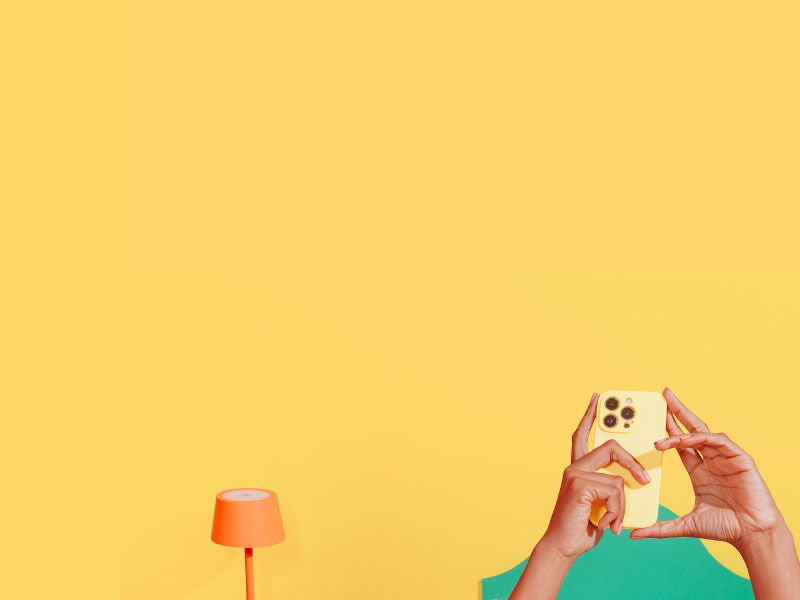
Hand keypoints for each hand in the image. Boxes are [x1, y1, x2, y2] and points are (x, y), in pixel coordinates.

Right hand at [541, 393, 650, 559]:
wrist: (563, 546)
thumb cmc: (583, 527)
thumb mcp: (603, 503)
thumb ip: (612, 487)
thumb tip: (633, 482)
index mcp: (579, 468)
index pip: (583, 434)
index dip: (590, 416)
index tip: (596, 398)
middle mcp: (574, 467)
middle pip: (610, 447)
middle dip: (632, 463)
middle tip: (645, 481)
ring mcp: (575, 474)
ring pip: (618, 477)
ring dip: (622, 505)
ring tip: (614, 522)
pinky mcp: (580, 485)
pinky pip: (615, 491)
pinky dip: (616, 511)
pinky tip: (607, 524)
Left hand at [630, 388, 784, 547]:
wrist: (753, 535)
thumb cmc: (726, 528)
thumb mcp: (686, 525)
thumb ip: (660, 528)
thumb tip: (634, 535)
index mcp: (700, 472)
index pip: (680, 445)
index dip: (666, 431)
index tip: (651, 418)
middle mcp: (712, 461)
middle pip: (691, 430)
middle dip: (677, 412)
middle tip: (662, 395)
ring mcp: (725, 458)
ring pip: (703, 432)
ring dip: (683, 423)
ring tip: (665, 416)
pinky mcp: (739, 459)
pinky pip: (719, 440)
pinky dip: (701, 437)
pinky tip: (685, 438)